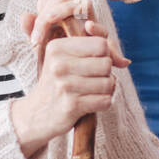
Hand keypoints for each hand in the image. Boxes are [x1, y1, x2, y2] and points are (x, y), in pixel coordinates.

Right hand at [12, 0, 130, 150]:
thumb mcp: (63, 58)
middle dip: (106, 73)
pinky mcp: (71, 106)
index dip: (104, 54)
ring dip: (106, 89)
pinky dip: (104, 103)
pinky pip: (105, 101)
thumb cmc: (57, 82)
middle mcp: (58, 64)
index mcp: (56, 47)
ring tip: (93, 91)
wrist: (37, 113)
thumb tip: (121, 58)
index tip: (94, 62)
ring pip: (109, 83)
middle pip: (107, 63)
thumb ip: (88, 47)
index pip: (101, 44)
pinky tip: (92, 102)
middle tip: (93, 79)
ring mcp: (64, 86)